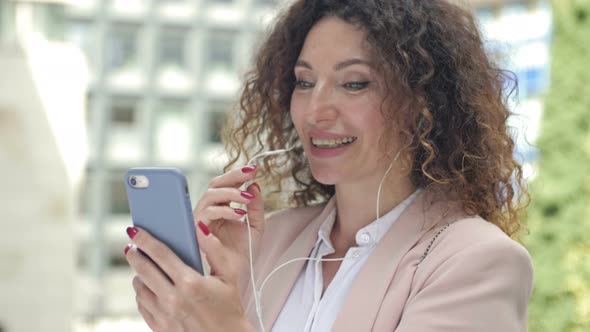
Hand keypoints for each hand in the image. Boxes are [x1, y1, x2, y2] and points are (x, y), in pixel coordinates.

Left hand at [125, 226, 255, 331]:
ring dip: (138, 274)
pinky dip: (142, 293)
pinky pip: (141, 305)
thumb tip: (199, 227)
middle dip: (134, 254)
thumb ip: (214, 249)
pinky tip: (149, 287)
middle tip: (131, 246)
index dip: (145, 240)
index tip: (135, 230)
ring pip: (139, 287)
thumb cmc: (229, 307)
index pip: (160, 254)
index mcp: (190, 283)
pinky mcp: (159, 327)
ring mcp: (164, 315)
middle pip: (143, 269)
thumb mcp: (228, 275)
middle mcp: (173, 299)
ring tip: (143, 267)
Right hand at [193, 165, 264, 281]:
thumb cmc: (241, 254)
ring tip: (247, 198)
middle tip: (250, 173)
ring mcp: (200, 219)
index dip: (238, 174)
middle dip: (233, 176)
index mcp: (221, 208)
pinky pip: (207, 213)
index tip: (254, 168)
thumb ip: (256, 207)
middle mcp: (208, 210)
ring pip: (210, 195)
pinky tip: (239, 213)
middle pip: (215, 184)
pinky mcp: (196, 229)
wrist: (234, 276)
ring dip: (230, 193)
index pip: (226, 184)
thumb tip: (255, 185)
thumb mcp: (255, 227)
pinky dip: (224, 210)